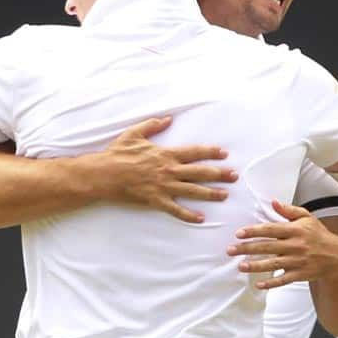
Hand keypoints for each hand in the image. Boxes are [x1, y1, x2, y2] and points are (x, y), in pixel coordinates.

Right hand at [97, 116, 237, 222]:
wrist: (103, 174)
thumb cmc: (117, 153)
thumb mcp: (134, 134)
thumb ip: (153, 125)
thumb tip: (168, 119)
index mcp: (166, 154)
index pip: (195, 152)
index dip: (211, 152)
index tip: (225, 154)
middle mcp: (169, 170)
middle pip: (200, 172)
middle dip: (219, 174)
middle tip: (234, 176)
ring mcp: (164, 186)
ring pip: (193, 191)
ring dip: (210, 194)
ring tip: (225, 195)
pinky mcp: (156, 200)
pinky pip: (176, 209)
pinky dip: (189, 215)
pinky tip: (201, 219)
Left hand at [227, 200, 337, 289]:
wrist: (336, 256)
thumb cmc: (318, 234)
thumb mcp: (307, 218)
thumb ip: (289, 210)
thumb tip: (273, 202)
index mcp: (295, 230)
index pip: (271, 230)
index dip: (254, 231)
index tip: (239, 233)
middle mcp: (295, 245)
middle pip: (267, 247)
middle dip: (247, 249)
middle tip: (230, 250)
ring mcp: (297, 261)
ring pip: (273, 264)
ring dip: (255, 266)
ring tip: (240, 266)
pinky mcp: (299, 274)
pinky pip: (283, 280)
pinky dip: (271, 283)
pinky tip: (259, 285)